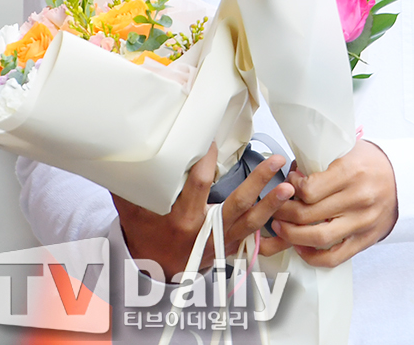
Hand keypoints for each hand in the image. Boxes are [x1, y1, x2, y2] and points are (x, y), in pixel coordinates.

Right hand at [112, 143, 294, 280]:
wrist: (153, 273)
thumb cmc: (144, 234)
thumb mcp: (131, 210)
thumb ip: (130, 184)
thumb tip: (124, 152)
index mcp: (181, 219)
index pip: (198, 184)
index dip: (207, 160)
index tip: (215, 139)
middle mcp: (204, 231)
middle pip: (236, 204)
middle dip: (258, 181)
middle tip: (275, 159)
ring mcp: (220, 242)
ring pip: (251, 222)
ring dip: (272, 203)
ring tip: (289, 186)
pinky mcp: (230, 248)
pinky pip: (254, 237)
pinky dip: (272, 224)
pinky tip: (287, 211)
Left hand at [268, 140, 397, 267]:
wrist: (403, 179)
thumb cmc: (370, 162)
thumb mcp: (346, 148)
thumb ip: (319, 160)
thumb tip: (291, 174)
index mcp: (350, 172)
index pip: (309, 189)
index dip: (291, 188)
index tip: (288, 184)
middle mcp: (357, 198)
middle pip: (309, 213)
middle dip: (284, 212)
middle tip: (274, 207)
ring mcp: (362, 222)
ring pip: (318, 237)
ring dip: (292, 235)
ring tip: (280, 227)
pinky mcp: (365, 240)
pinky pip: (334, 257)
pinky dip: (312, 256)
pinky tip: (300, 247)